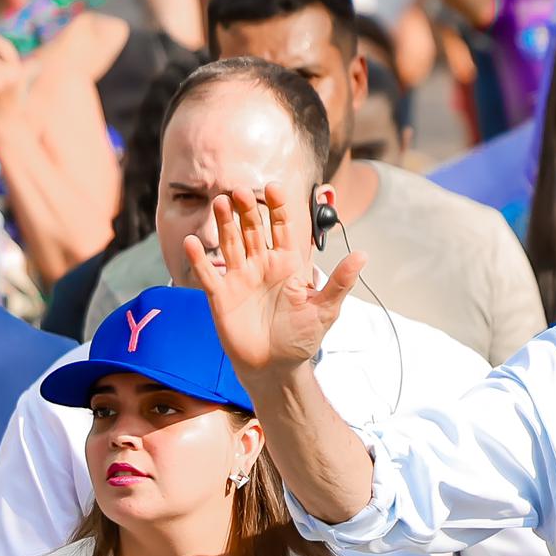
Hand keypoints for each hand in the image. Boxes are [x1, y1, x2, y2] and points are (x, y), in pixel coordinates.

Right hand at [188, 184, 359, 373]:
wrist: (276, 367)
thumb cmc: (300, 338)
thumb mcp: (325, 310)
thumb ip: (340, 282)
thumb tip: (363, 256)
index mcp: (288, 264)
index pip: (283, 227)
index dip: (278, 207)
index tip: (274, 188)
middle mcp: (262, 266)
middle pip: (253, 229)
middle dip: (247, 209)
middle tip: (240, 191)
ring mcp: (240, 278)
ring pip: (230, 243)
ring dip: (224, 223)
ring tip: (220, 202)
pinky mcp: (221, 296)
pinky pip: (208, 273)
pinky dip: (199, 259)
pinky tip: (192, 242)